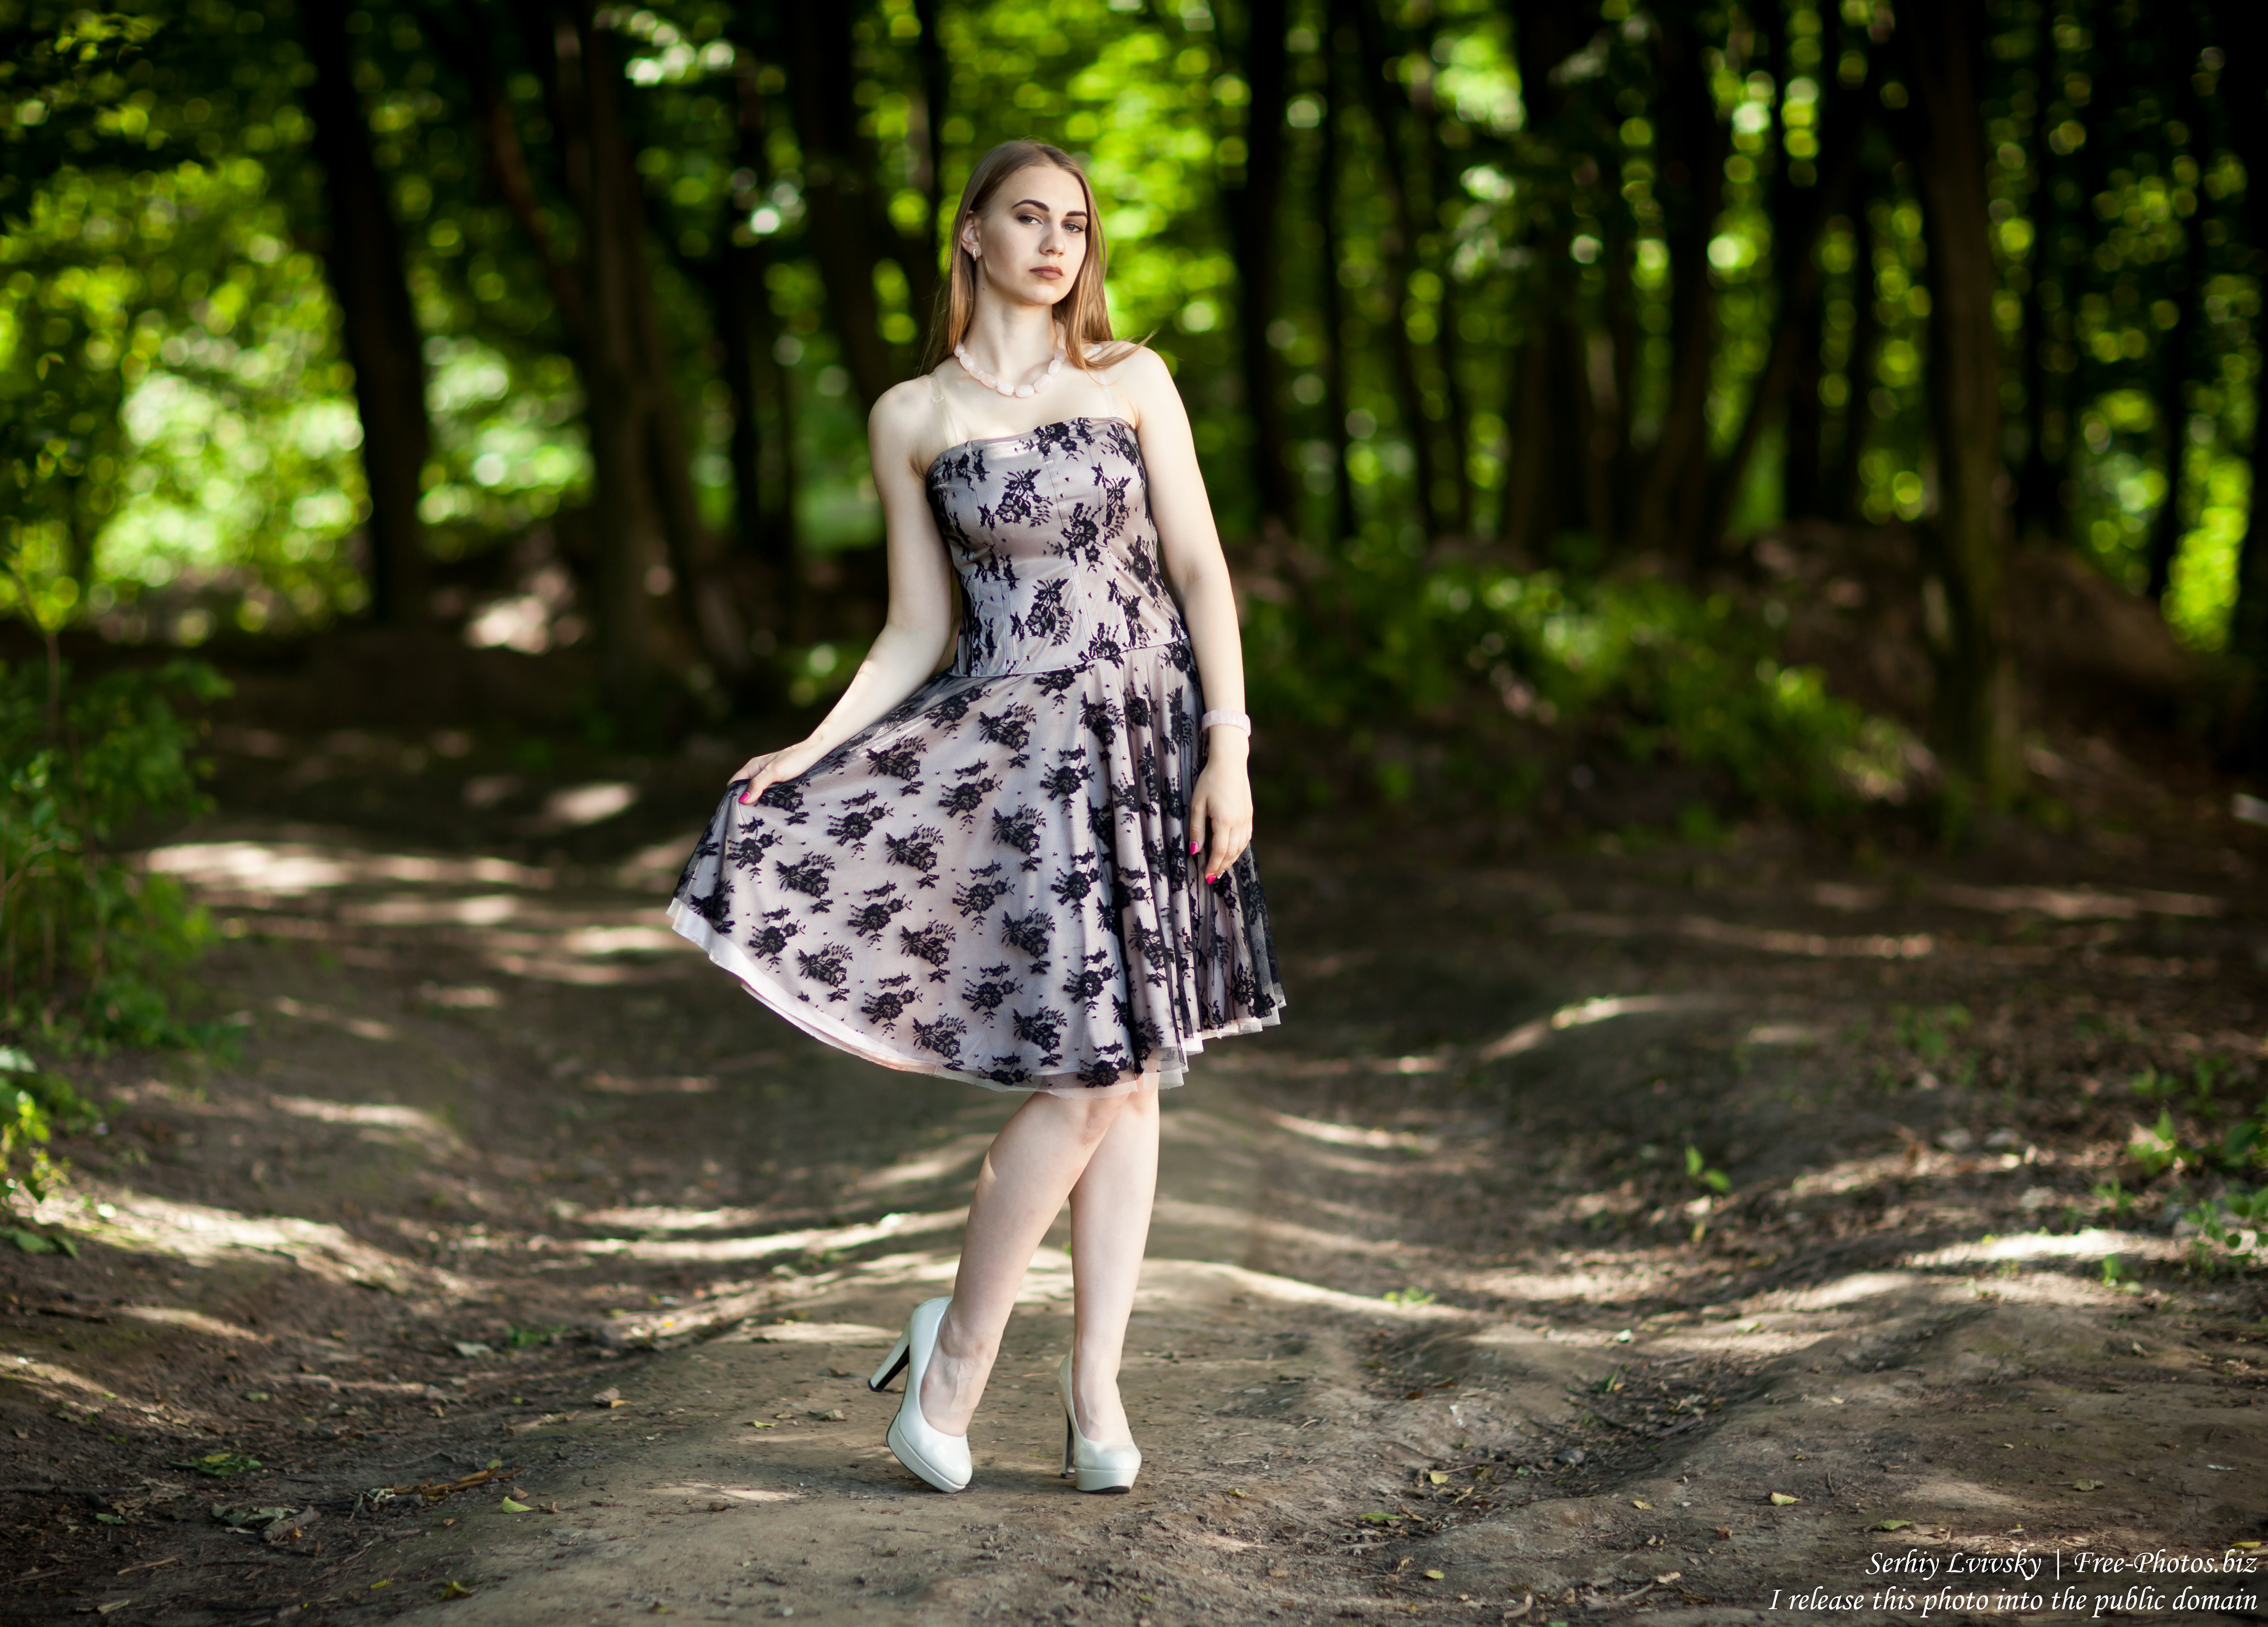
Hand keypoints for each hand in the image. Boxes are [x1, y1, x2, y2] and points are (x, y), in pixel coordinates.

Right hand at [731, 738, 827, 805]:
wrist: (814, 753)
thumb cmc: (795, 759)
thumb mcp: (774, 771)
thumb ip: (759, 783)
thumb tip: (743, 799)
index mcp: (753, 767)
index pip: (734, 782)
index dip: (733, 794)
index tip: (735, 808)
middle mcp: (758, 772)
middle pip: (744, 788)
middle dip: (743, 800)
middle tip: (746, 815)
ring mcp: (768, 778)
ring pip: (755, 792)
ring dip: (755, 801)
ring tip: (757, 814)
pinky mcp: (777, 783)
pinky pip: (766, 793)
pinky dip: (765, 800)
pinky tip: (768, 808)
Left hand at [1187, 739, 1253, 884]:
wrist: (1230, 763)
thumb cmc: (1209, 781)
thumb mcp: (1197, 804)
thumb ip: (1196, 829)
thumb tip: (1195, 851)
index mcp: (1224, 820)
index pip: (1219, 851)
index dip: (1213, 866)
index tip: (1207, 876)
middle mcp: (1238, 822)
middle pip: (1232, 852)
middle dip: (1222, 866)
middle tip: (1213, 876)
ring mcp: (1246, 818)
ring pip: (1241, 847)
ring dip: (1231, 859)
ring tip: (1221, 867)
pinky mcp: (1249, 814)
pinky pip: (1246, 837)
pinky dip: (1239, 848)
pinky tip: (1232, 851)